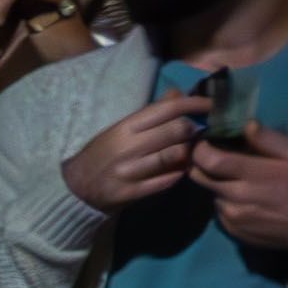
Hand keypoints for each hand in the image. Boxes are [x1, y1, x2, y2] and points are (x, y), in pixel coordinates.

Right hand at [59, 91, 208, 218]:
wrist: (75, 188)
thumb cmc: (103, 153)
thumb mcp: (122, 128)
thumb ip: (151, 113)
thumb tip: (178, 94)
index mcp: (126, 126)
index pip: (169, 108)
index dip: (196, 103)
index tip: (212, 104)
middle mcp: (128, 146)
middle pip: (178, 130)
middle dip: (195, 129)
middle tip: (200, 132)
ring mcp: (129, 171)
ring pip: (176, 155)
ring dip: (189, 153)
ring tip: (190, 152)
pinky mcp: (131, 192)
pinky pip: (167, 180)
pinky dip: (178, 173)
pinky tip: (179, 170)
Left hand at [192, 125, 287, 257]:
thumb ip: (269, 140)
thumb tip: (246, 126)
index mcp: (254, 176)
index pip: (210, 161)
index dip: (201, 149)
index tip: (205, 142)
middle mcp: (236, 197)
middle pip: (201, 177)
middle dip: (201, 164)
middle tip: (215, 157)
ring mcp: (231, 216)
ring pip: (210, 192)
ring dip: (217, 183)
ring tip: (237, 179)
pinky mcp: (231, 229)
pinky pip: (218, 209)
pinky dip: (225, 199)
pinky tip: (244, 197)